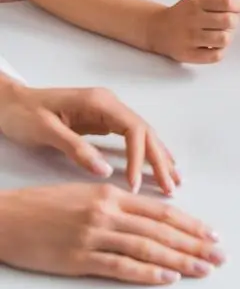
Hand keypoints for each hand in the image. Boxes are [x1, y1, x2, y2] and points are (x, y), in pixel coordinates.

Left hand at [0, 84, 177, 194]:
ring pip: (144, 134)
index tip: (134, 184)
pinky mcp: (104, 121)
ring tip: (173, 179)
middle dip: (160, 160)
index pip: (133, 130)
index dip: (139, 157)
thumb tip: (106, 171)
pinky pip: (133, 137)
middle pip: (146, 132)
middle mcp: (111, 104)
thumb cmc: (23, 114)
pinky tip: (158, 162)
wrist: (9, 101)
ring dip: (159, 157)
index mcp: (100, 102)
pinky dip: (147, 152)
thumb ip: (77, 149)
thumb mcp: (47, 131)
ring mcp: (110, 112)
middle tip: (171, 186)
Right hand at [0, 184, 223, 284]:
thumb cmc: (46, 205)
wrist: (8, 218)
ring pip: (147, 248)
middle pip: (161, 230)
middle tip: (219, 255)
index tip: (212, 233)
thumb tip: (153, 218)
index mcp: (113, 194)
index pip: (162, 212)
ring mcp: (94, 235)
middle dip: (195, 243)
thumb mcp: (87, 195)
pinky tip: (168, 278)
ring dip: (180, 260)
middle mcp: (108, 212)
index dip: (190, 223)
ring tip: (203, 268)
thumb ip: (120, 205)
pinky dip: (147, 273)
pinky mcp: (79, 258)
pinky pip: (120, 267)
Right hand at [145, 0, 239, 62]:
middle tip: (227, 21)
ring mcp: (188, 38)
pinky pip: (216, 56)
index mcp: (196, 1)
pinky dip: (219, 51)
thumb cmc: (186, 9)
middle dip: (234, 21)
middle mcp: (191, 19)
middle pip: (229, 21)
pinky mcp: (187, 55)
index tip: (237, 7)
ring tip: (220, 33)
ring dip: (227, 36)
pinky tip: (213, 45)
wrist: (158, 29)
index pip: (227, 1)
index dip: (239, 5)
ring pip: (224, 39)